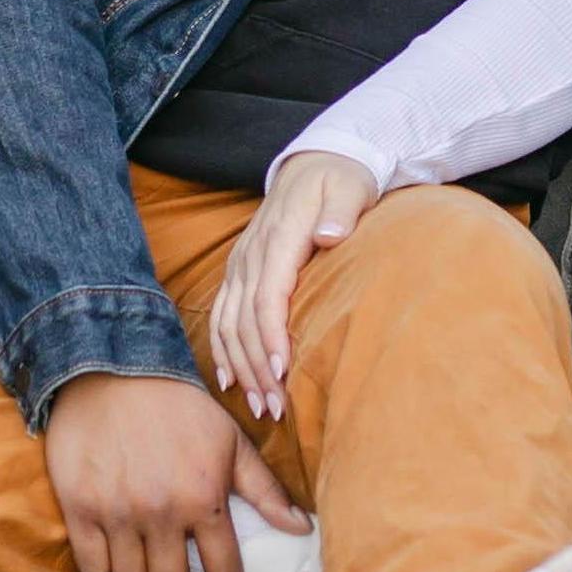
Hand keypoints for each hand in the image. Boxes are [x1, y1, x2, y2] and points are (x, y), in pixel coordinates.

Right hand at [42, 370, 303, 571]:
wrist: (113, 370)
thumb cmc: (179, 407)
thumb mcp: (230, 441)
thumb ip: (265, 490)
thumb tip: (301, 528)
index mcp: (205, 497)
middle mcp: (161, 511)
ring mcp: (117, 513)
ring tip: (144, 565)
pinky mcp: (79, 509)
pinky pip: (92, 568)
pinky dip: (104, 569)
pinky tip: (114, 552)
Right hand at [206, 149, 382, 420]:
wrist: (317, 161)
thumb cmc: (342, 179)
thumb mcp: (350, 186)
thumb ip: (341, 210)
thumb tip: (329, 235)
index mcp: (278, 236)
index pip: (267, 295)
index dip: (271, 337)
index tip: (283, 373)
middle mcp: (251, 253)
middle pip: (244, 319)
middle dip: (257, 367)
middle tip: (275, 409)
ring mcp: (241, 263)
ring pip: (228, 323)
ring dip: (240, 367)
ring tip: (259, 407)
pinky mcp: (239, 270)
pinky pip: (221, 315)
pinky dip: (223, 350)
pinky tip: (231, 381)